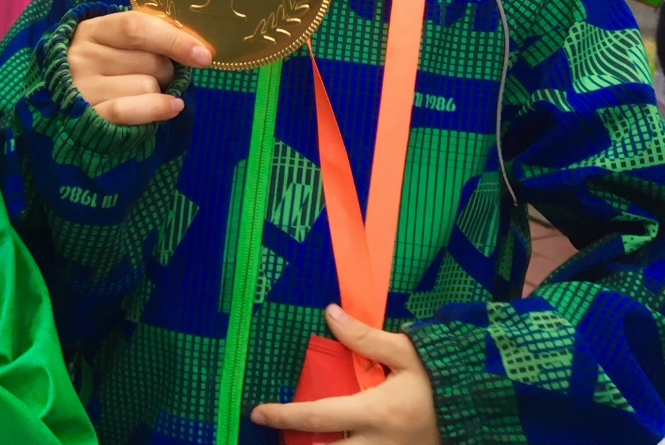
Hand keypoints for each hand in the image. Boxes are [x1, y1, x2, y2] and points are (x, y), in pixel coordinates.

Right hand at [69, 11, 212, 124]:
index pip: (136, 27)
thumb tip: (196, 48)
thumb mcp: (114, 42)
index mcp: (92, 30)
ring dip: (157, 92)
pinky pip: (131, 111)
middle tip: (154, 74)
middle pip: (150, 61)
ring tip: (139, 92)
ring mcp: (83, 88)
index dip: (174, 39)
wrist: (62, 100)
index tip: (203, 55)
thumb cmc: (102, 66)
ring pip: (148, 87)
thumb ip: (147, 36)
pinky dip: (157, 108)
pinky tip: (171, 106)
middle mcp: (82, 57)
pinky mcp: (89, 117)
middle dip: (165, 70)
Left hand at [251, 306, 440, 444]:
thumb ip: (364, 338)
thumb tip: (329, 314)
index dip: (284, 416)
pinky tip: (335, 439)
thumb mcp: (406, 352)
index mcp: (378, 414)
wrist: (489, 408)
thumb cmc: (445, 378)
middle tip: (277, 433)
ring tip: (302, 436)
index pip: (318, 418)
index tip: (258, 413)